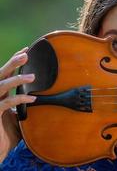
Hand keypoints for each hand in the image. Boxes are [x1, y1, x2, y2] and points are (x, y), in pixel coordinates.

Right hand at [0, 47, 35, 161]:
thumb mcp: (20, 117)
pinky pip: (5, 103)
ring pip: (0, 86)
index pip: (6, 73)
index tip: (26, 50)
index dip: (14, 61)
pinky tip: (31, 99)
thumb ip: (27, 107)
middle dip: (12, 63)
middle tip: (25, 54)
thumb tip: (44, 99)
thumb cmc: (7, 134)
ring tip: (31, 76)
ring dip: (16, 80)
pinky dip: (19, 99)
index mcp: (0, 94)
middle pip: (0, 74)